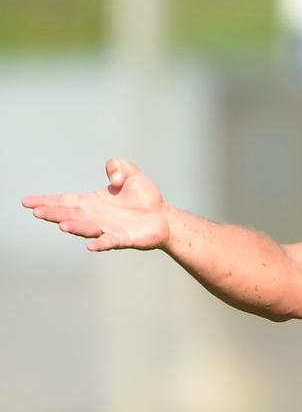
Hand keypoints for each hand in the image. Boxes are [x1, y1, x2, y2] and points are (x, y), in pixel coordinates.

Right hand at [22, 158, 169, 251]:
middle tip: (37, 212)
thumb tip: (114, 177)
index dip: (46, 201)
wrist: (165, 216)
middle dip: (53, 214)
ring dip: (75, 227)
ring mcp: (107, 229)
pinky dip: (100, 244)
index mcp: (91, 201)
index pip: (64, 201)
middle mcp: (95, 217)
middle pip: (70, 215)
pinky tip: (92, 245)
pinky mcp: (123, 239)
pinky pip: (109, 242)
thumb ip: (117, 166)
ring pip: (87, 228)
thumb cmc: (145, 196)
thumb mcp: (131, 172)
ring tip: (62, 224)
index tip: (26, 202)